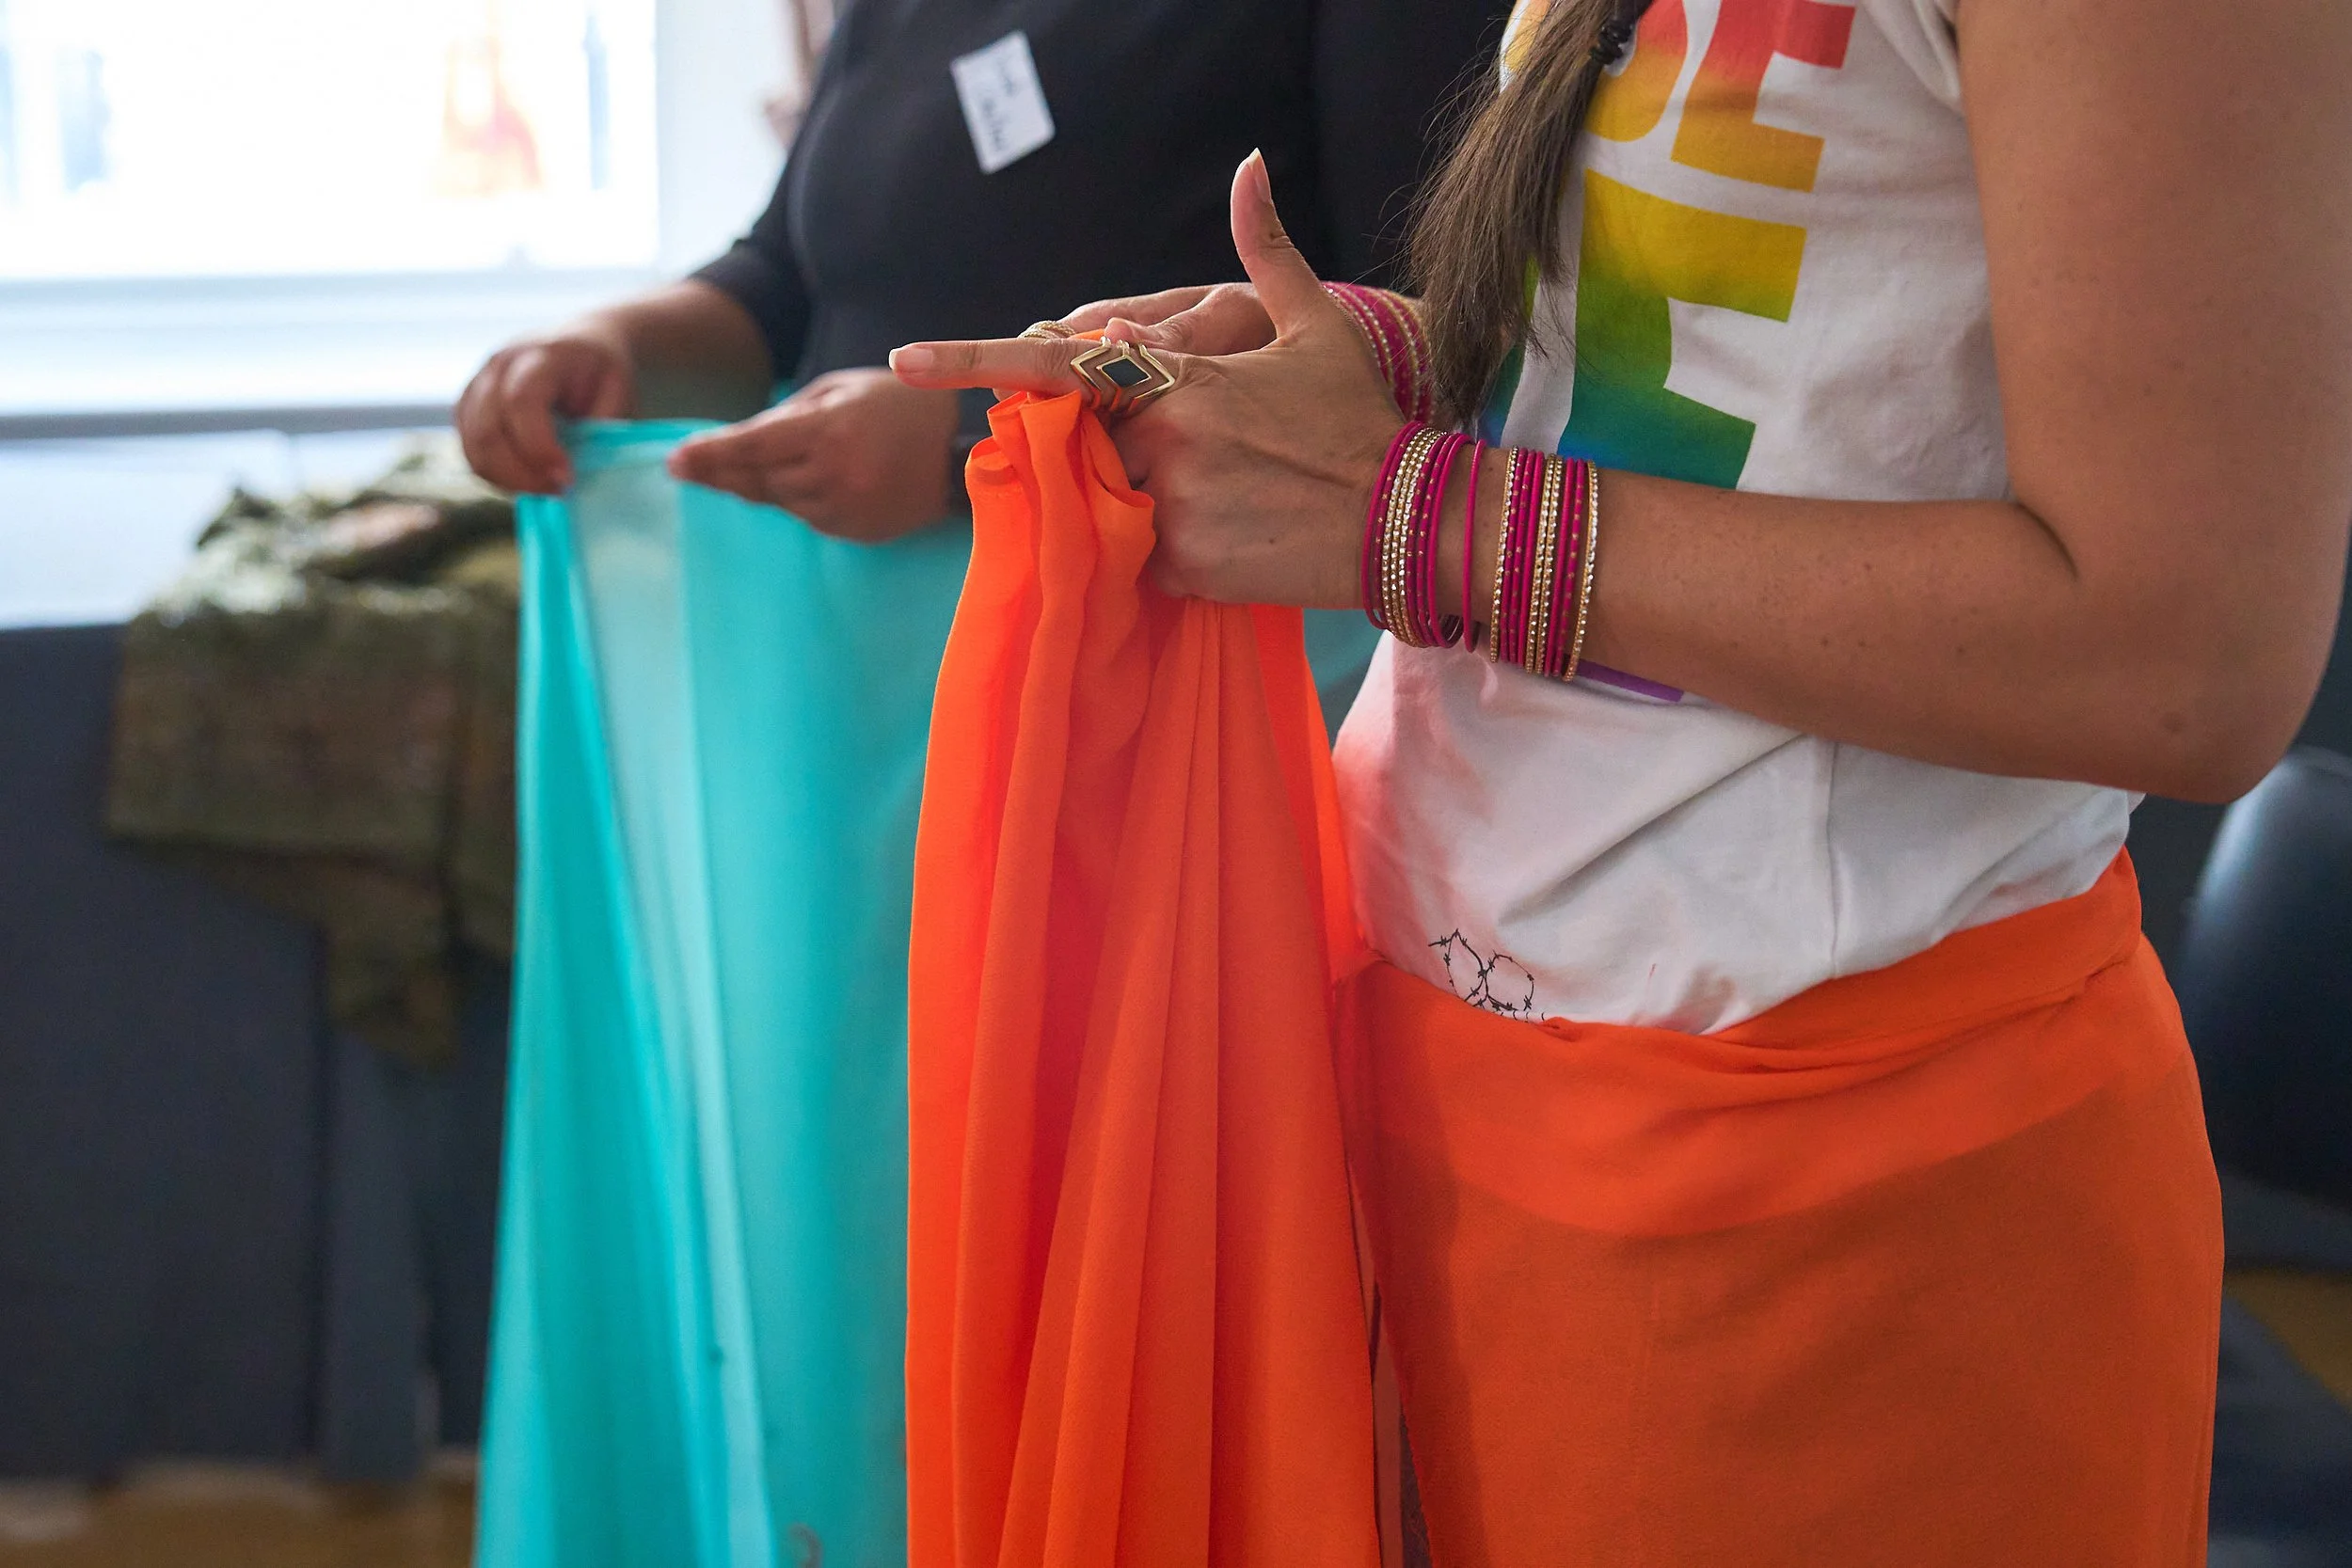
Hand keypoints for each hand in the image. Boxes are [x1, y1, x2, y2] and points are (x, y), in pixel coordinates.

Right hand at [457, 321, 637, 493]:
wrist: (579, 344)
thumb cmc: (601, 372)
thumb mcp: (618, 393)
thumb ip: (600, 428)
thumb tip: (581, 469)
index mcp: (542, 356)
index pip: (521, 402)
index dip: (538, 447)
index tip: (566, 479)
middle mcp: (499, 366)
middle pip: (488, 431)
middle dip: (521, 475)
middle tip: (559, 493)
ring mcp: (477, 386)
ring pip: (473, 448)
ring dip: (508, 481)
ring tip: (548, 488)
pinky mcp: (468, 409)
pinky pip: (471, 452)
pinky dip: (496, 475)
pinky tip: (529, 479)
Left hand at [667, 369, 961, 541]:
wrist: (961, 451)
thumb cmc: (896, 405)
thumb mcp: (840, 389)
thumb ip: (787, 414)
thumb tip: (738, 442)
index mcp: (828, 430)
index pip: (752, 448)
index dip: (709, 456)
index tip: (675, 461)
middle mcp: (833, 475)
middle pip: (757, 481)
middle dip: (720, 473)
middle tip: (686, 467)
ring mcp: (846, 509)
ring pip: (780, 502)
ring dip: (762, 485)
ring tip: (755, 467)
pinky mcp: (856, 531)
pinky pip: (808, 518)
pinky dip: (798, 500)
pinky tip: (807, 482)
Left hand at [891, 153, 1400, 605]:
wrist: (1408, 519)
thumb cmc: (1356, 419)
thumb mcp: (1313, 326)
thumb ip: (1266, 249)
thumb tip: (1249, 163)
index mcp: (1178, 378)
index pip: (1058, 362)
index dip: (975, 359)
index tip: (905, 361)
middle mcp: (1162, 440)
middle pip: (1082, 447)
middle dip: (1108, 454)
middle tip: (1192, 463)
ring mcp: (1169, 508)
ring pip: (1108, 507)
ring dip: (1141, 504)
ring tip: (1221, 501)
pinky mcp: (1184, 568)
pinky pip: (1139, 563)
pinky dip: (1167, 556)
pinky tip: (1229, 541)